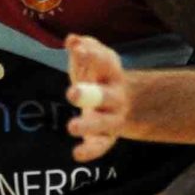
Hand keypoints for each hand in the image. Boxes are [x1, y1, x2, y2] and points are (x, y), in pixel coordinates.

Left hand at [64, 36, 134, 161]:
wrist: (123, 104)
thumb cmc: (99, 77)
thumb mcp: (92, 60)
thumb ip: (83, 48)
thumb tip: (72, 39)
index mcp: (111, 74)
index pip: (105, 62)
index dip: (92, 55)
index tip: (76, 49)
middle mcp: (115, 97)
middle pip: (105, 96)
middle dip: (89, 94)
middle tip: (71, 93)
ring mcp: (112, 119)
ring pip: (103, 124)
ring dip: (88, 125)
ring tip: (72, 127)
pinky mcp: (105, 138)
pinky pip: (100, 147)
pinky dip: (90, 152)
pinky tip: (76, 155)